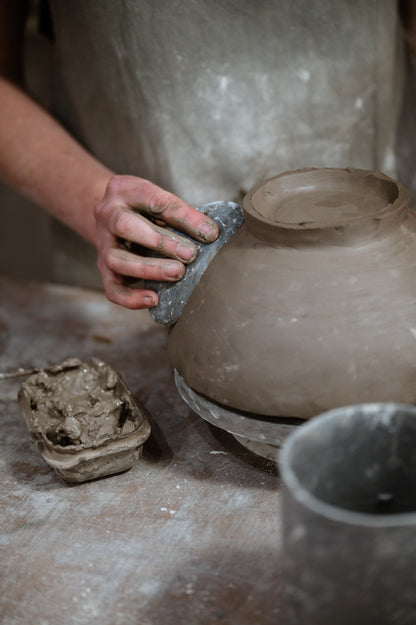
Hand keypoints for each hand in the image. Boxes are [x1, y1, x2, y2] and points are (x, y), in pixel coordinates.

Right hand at [94, 175, 218, 308]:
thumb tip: (210, 233)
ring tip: (177, 273)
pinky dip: (131, 297)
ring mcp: (103, 243)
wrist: (110, 214)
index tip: (209, 233)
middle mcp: (107, 214)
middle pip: (126, 226)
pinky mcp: (102, 268)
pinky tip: (153, 299)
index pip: (154, 201)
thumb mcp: (158, 199)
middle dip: (160, 242)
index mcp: (124, 189)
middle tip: (190, 254)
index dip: (183, 218)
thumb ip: (181, 214)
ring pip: (117, 259)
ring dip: (149, 268)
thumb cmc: (142, 208)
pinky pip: (112, 287)